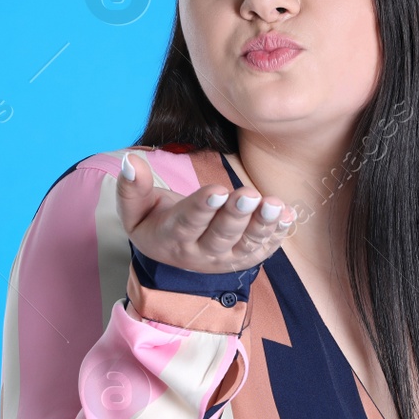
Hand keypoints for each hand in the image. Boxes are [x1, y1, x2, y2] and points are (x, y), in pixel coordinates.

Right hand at [116, 151, 295, 274]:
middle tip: (248, 193)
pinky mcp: (246, 257)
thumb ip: (132, 188)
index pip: (187, 223)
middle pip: (221, 235)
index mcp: (172, 238)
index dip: (202, 208)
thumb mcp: (134, 210)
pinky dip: (277, 233)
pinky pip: (264, 248)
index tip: (216, 189)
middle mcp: (201, 253)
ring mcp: (226, 258)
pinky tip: (288, 215)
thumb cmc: (154, 221)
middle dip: (236, 214)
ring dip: (262, 224)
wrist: (172, 253)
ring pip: (246, 244)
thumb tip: (130, 161)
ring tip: (275, 205)